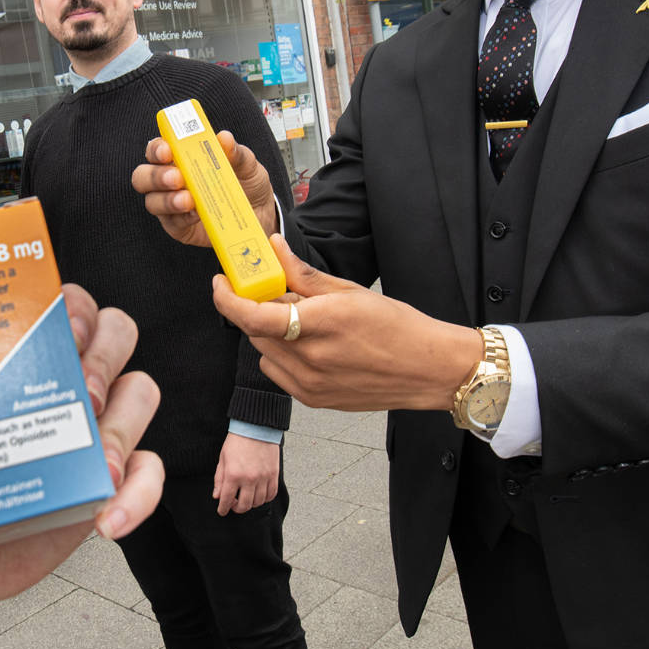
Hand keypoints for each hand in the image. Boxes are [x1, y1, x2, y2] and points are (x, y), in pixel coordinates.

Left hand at [0, 283, 163, 599]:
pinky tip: (106, 518)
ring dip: (125, 419)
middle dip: (101, 351)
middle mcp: (62, 381)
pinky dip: (141, 494)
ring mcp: (94, 431)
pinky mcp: (111, 485)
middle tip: (76, 389)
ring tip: (96, 456)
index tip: (54, 318)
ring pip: (143, 391)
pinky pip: (153, 475)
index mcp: (15, 354)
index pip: (60, 301)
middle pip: (116, 330)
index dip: (68, 302)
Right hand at [131, 129, 278, 245]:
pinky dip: (181, 218)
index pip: (157, 149)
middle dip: (155, 176)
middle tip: (177, 177)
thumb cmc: (247, 184)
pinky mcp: (179, 228)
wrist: (262, 215)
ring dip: (167, 200)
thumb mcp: (248, 165)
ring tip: (189, 200)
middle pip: (143, 176)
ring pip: (152, 202)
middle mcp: (170, 181)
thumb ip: (236, 153)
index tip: (167, 150)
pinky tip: (195, 214)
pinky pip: (171, 223)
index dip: (156, 148)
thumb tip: (224, 138)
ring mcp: (171, 206)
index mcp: (181, 158)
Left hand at [213, 235, 481, 411]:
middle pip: (256, 332)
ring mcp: (310, 384)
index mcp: (320, 324)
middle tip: (280, 297)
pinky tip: (311, 348)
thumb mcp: (349, 291)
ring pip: (264, 353)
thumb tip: (273, 248)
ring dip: (270, 334)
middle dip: (258, 310)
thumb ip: (302, 273)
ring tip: (305, 325)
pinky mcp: (312, 400)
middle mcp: (310, 358)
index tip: (220, 283)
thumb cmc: (397, 327)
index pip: (254, 316)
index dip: (227, 300)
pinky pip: (278, 374)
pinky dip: (282, 357)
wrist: (427, 369)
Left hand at [213, 433, 279, 514]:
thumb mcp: (223, 459)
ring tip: (246, 498)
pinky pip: (271, 494)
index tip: (222, 511)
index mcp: (233, 474)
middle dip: (237, 509)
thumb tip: (217, 496)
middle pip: (244, 505)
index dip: (223, 508)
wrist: (255, 428)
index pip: (227, 499)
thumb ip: (220, 479)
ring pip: (258, 502)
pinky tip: (259, 495)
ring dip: (251, 504)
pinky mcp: (273, 475)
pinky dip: (265, 499)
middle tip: (234, 505)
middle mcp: (249, 478)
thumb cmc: (237, 441)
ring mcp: (263, 477)